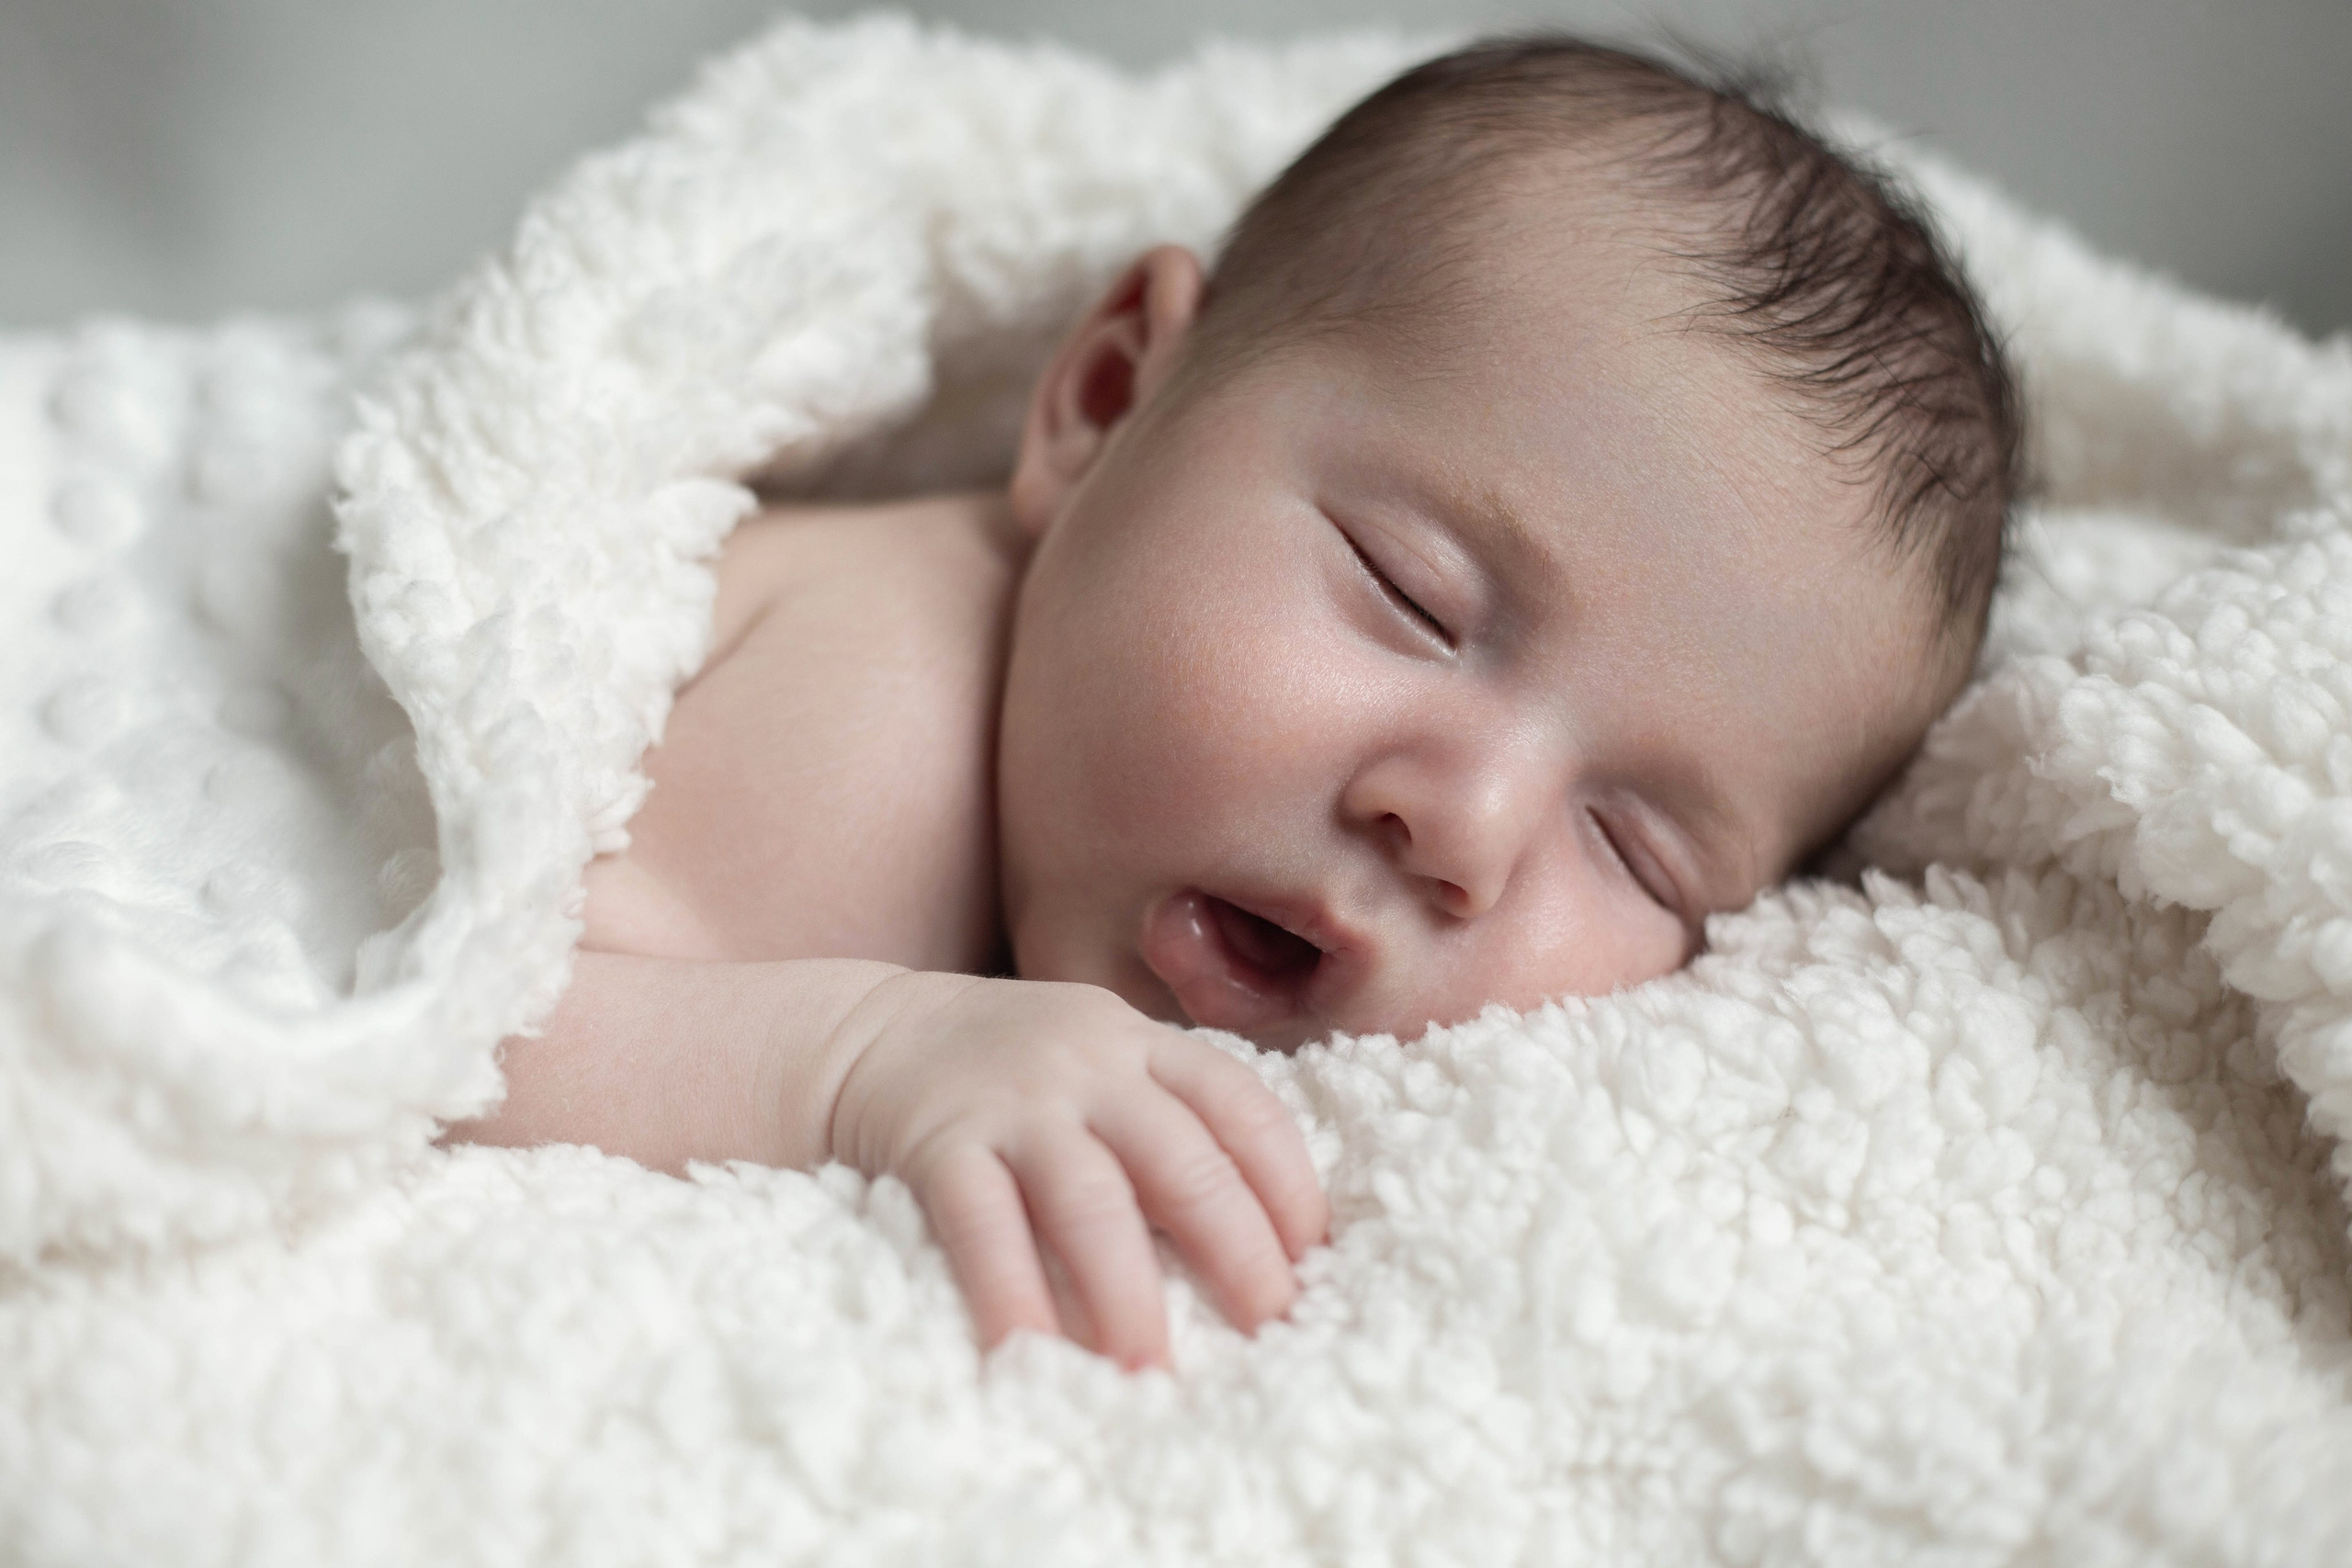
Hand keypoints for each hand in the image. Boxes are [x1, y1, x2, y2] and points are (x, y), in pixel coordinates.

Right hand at [824, 973, 1326, 1367]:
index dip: (1288, 1184)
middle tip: (1269, 1330)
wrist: (868, 1034)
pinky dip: (1010, 1293)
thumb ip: (1167, 1118)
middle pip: (1182, 1160)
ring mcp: (1014, 1103)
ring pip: (1089, 1201)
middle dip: (1235, 1250)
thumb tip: (1262, 1237)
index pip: (1243, 1107)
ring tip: (1151, 1371)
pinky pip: (982, 1226)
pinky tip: (1031, 1356)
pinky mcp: (939, 1142)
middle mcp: (1090, 1066)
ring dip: (1127, 1293)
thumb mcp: (1102, 1059)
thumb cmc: (1014, 1073)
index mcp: (1144, 1045)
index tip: (1314, 1261)